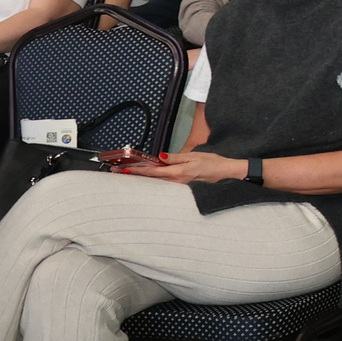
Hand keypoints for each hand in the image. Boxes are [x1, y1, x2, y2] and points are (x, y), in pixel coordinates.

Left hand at [119, 152, 244, 183]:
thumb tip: (160, 157)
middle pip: (150, 178)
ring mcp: (177, 185)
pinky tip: (143, 177)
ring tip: (125, 174)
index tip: (123, 169)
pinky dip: (151, 179)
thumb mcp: (194, 156)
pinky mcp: (180, 185)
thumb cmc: (212, 162)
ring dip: (140, 177)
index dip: (137, 171)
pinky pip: (162, 182)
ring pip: (154, 181)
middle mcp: (175, 181)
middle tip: (116, 171)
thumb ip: (176, 157)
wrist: (225, 172)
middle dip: (133, 174)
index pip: (152, 172)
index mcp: (178, 172)